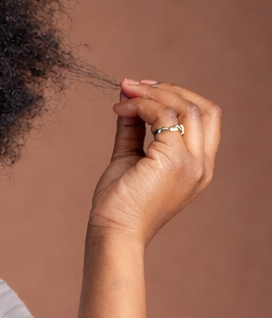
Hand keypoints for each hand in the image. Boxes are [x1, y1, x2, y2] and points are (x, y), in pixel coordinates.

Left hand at [89, 78, 220, 244]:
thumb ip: (134, 128)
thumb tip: (129, 95)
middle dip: (166, 89)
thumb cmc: (118, 204)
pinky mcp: (173, 160)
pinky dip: (141, 105)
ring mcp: (191, 163)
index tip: (145, 89)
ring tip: (124, 94)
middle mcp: (201, 166)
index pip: (205, 119)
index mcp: (198, 168)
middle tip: (132, 84)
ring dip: (152, 94)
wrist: (112, 233)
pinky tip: (120, 110)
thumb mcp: (129, 158)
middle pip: (201, 108)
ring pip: (184, 108)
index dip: (179, 97)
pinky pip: (162, 115)